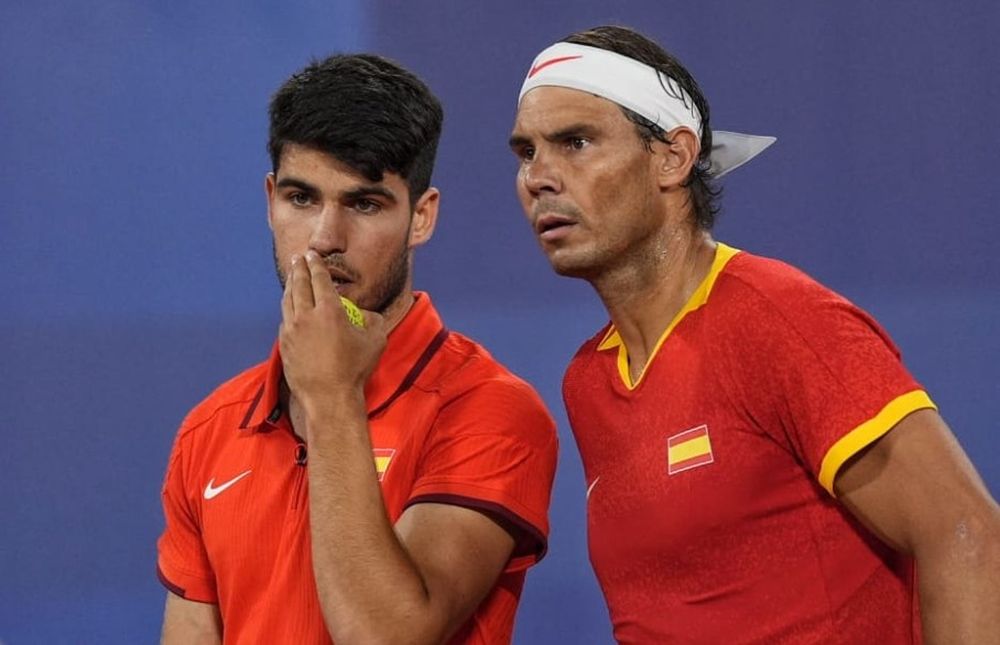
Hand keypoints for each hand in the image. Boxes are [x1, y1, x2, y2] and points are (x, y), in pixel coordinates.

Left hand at [279, 251, 386, 412]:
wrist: (328, 397)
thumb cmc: (355, 369)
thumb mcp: (375, 341)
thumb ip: (372, 321)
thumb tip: (364, 313)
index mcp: (329, 311)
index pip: (320, 280)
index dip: (316, 265)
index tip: (312, 255)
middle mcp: (306, 316)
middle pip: (299, 285)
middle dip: (300, 269)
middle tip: (299, 258)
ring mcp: (292, 330)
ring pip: (288, 301)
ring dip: (291, 286)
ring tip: (293, 278)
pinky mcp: (284, 344)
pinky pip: (285, 319)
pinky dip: (288, 308)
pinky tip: (291, 307)